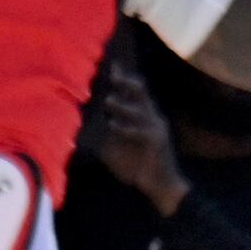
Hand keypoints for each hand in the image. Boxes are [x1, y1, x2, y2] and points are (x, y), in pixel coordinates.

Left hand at [91, 52, 186, 212]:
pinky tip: (114, 125)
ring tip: (108, 100)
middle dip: (127, 83)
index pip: (135, 92)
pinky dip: (127, 128)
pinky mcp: (157, 142)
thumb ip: (109, 133)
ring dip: (122, 106)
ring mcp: (156, 129)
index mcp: (145, 115)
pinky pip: (141, 132)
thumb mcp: (118, 147)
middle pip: (141, 94)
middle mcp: (152, 117)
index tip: (112, 65)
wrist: (161, 184)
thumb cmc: (138, 165)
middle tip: (112, 74)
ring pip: (139, 111)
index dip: (124, 78)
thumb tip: (89, 122)